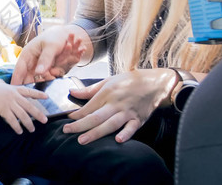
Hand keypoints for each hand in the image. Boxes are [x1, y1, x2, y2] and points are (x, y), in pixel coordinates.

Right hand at [0, 79, 48, 133]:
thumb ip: (5, 85)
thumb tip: (6, 85)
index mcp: (14, 89)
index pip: (29, 91)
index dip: (38, 94)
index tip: (46, 97)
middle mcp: (14, 96)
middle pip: (29, 106)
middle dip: (38, 114)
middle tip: (45, 121)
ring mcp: (9, 103)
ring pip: (22, 115)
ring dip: (28, 123)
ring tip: (32, 130)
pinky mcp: (3, 110)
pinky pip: (12, 120)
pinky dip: (17, 127)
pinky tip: (20, 131)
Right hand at [11, 25, 86, 84]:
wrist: (66, 34)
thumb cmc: (55, 36)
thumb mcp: (51, 46)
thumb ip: (45, 59)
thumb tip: (39, 72)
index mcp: (27, 54)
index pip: (18, 70)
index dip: (15, 81)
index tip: (14, 90)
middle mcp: (31, 62)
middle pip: (26, 78)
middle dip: (33, 83)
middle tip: (39, 86)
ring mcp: (38, 66)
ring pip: (36, 79)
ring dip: (43, 80)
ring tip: (51, 76)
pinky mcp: (45, 69)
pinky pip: (45, 78)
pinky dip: (50, 78)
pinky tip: (54, 75)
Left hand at [62, 68, 176, 143]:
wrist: (155, 83)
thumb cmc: (129, 81)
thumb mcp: (108, 81)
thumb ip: (90, 90)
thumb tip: (72, 92)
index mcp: (107, 92)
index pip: (89, 106)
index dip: (77, 114)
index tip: (68, 120)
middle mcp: (116, 103)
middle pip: (96, 117)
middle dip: (80, 125)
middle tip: (67, 131)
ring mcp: (127, 112)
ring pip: (110, 124)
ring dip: (96, 133)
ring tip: (82, 140)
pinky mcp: (139, 119)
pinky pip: (131, 128)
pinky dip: (126, 134)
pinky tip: (117, 140)